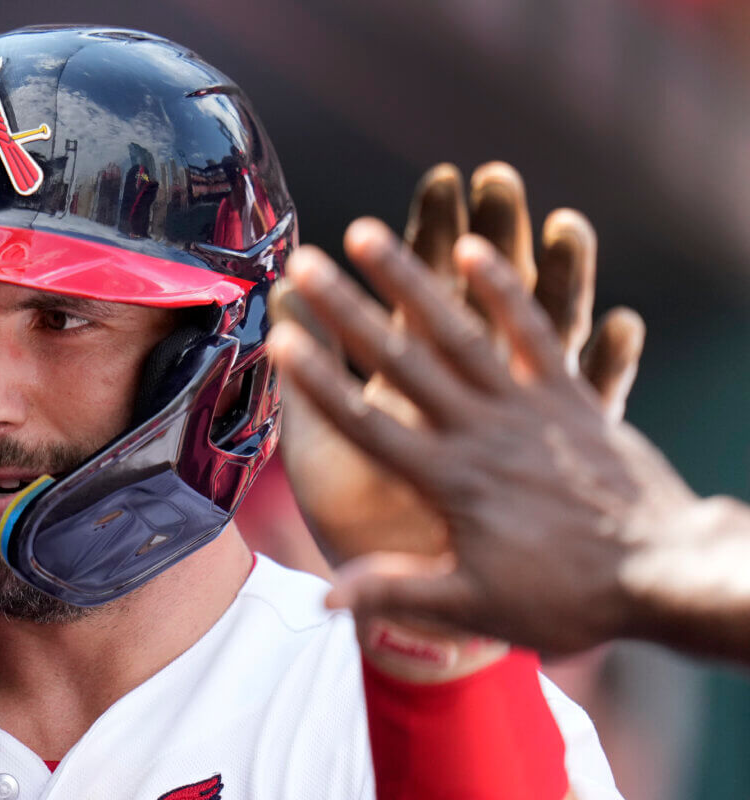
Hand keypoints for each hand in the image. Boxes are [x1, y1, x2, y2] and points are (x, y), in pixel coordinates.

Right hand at [269, 222, 701, 654]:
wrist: (669, 575)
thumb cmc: (568, 599)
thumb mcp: (476, 608)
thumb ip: (399, 594)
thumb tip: (327, 599)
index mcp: (449, 480)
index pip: (366, 424)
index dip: (318, 381)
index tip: (278, 339)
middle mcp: (483, 430)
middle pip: (403, 358)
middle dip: (349, 307)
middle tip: (308, 261)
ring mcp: (529, 405)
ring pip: (462, 328)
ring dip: (415, 275)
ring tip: (372, 233)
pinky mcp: (570, 395)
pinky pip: (538, 330)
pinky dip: (508, 287)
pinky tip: (476, 249)